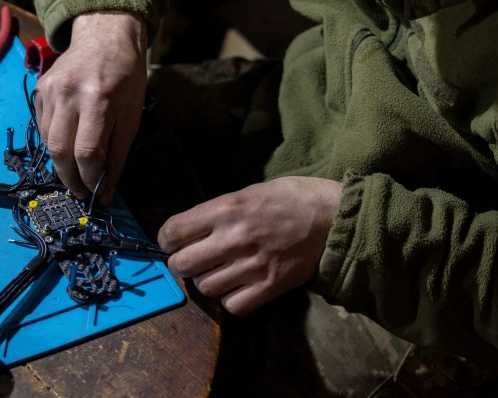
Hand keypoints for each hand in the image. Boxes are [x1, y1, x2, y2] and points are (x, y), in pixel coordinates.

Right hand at [34, 10, 147, 203]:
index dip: (91, 179)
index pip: (88, 153)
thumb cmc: (126, 78)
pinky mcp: (39, 89)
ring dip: (61, 163)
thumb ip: (118, 153)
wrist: (105, 37)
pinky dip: (54, 142)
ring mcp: (50, 90)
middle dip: (70, 179)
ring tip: (75, 171)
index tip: (96, 194)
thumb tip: (105, 189)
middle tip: (80, 191)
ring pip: (48, 141)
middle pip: (61, 151)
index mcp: (99, 100)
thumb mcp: (132, 115)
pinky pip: (42, 126)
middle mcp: (70, 94)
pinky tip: (68, 144)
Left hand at [158, 176, 341, 314]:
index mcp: (226, 209)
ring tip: (220, 271)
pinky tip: (238, 286)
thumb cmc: (289, 198)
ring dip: (207, 281)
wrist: (330, 216)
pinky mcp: (270, 286)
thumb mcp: (248, 192)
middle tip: (191, 260)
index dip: (166, 239)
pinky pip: (232, 305)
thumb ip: (218, 212)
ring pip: (205, 287)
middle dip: (181, 263)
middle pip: (183, 264)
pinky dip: (230, 299)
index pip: (173, 231)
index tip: (172, 241)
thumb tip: (189, 230)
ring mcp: (252, 265)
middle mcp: (234, 238)